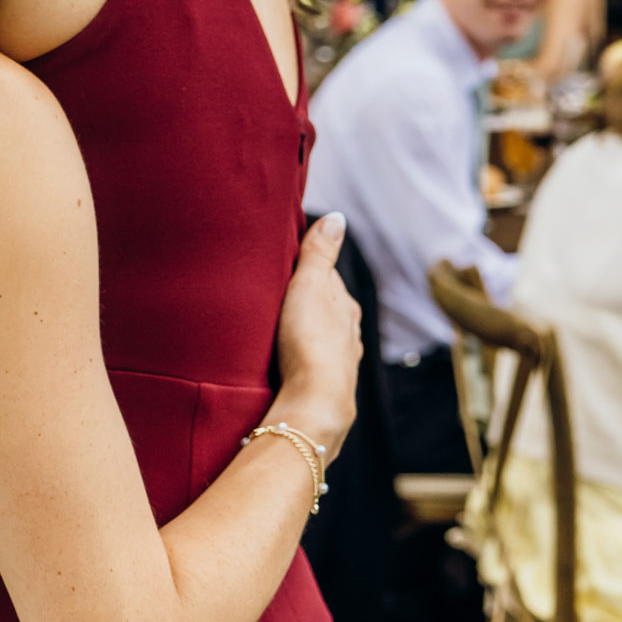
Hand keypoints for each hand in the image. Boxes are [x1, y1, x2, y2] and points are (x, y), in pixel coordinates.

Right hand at [271, 214, 360, 463]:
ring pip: (319, 336)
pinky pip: (311, 360)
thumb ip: (320, 254)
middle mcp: (348, 332)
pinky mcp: (323, 385)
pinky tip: (286, 358)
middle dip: (304, 300)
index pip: (327, 276)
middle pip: (325, 307)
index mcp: (346, 306)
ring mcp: (338, 361)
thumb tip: (338, 217)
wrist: (314, 404)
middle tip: (273, 292)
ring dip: (302, 329)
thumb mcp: (311, 286)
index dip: (306, 267)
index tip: (283, 262)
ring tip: (275, 326)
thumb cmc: (310, 342)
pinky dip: (300, 353)